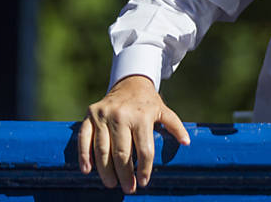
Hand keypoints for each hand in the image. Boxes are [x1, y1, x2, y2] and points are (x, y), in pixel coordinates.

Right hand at [77, 75, 190, 192]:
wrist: (130, 82)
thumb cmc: (148, 102)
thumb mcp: (164, 111)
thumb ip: (175, 126)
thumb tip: (186, 142)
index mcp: (142, 117)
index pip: (144, 150)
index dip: (144, 168)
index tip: (143, 182)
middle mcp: (121, 116)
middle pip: (122, 153)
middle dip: (125, 174)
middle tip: (128, 188)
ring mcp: (104, 115)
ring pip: (102, 149)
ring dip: (105, 170)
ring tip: (111, 184)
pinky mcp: (91, 114)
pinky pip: (84, 137)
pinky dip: (84, 154)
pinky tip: (87, 170)